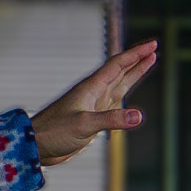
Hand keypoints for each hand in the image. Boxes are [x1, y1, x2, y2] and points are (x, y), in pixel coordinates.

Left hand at [29, 40, 157, 167]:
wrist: (36, 146)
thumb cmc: (54, 132)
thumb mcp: (84, 125)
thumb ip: (111, 120)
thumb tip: (138, 116)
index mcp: (91, 87)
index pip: (118, 64)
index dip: (136, 54)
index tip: (153, 44)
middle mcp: (94, 92)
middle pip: (120, 70)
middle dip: (137, 59)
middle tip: (154, 47)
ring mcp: (94, 105)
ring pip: (119, 83)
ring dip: (134, 73)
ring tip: (149, 61)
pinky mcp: (93, 118)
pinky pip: (114, 101)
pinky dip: (125, 93)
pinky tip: (129, 90)